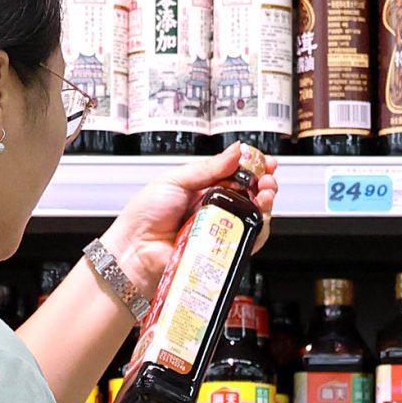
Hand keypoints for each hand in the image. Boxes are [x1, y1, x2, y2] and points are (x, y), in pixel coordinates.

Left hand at [103, 145, 278, 296]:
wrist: (135, 249)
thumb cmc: (145, 216)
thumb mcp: (175, 180)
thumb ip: (207, 167)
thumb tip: (236, 151)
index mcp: (203, 189)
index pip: (236, 175)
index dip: (253, 167)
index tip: (263, 162)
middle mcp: (215, 209)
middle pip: (251, 195)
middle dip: (264, 184)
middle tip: (266, 179)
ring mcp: (220, 231)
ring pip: (254, 218)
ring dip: (266, 204)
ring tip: (264, 196)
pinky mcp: (223, 251)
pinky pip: (248, 242)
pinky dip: (258, 230)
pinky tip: (256, 218)